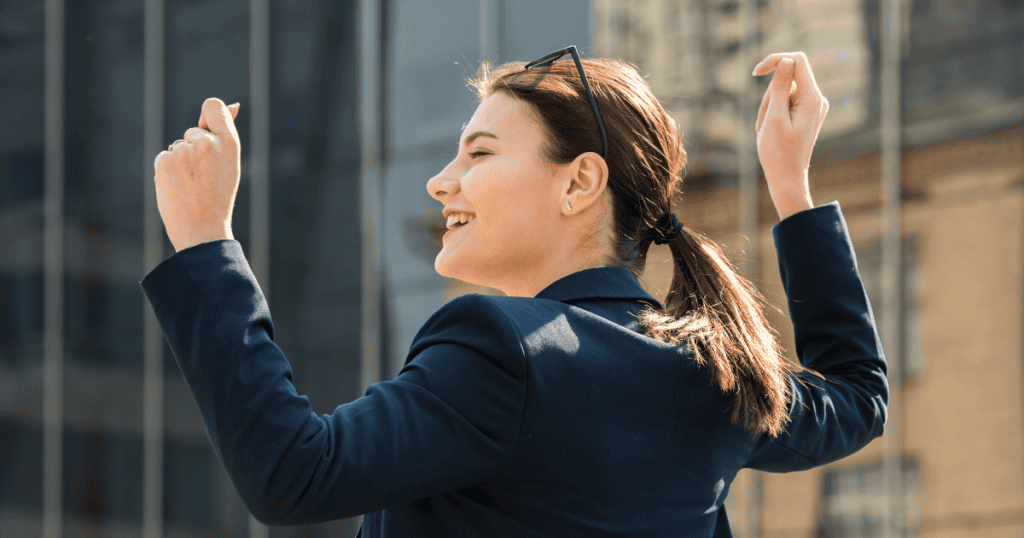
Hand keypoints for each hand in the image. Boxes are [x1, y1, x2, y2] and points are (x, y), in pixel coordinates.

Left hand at [153, 98, 241, 251]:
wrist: (202, 230)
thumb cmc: (219, 197)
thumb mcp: (229, 163)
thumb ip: (224, 134)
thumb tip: (232, 106)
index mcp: (230, 142)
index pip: (212, 106)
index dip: (207, 116)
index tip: (206, 130)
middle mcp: (208, 143)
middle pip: (192, 132)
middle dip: (193, 150)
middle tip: (203, 178)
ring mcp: (185, 151)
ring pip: (177, 146)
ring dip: (180, 162)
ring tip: (191, 186)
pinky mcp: (165, 161)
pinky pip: (163, 157)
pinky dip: (167, 171)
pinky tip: (177, 188)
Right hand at [752, 52, 828, 220]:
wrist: (787, 178)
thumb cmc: (778, 153)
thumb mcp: (774, 118)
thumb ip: (780, 88)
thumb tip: (786, 60)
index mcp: (812, 98)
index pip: (796, 61)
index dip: (775, 61)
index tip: (755, 73)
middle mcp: (816, 99)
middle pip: (787, 77)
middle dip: (769, 94)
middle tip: (764, 121)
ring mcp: (812, 106)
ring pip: (783, 90)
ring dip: (769, 105)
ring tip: (767, 130)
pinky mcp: (805, 112)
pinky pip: (785, 101)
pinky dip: (773, 112)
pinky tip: (771, 131)